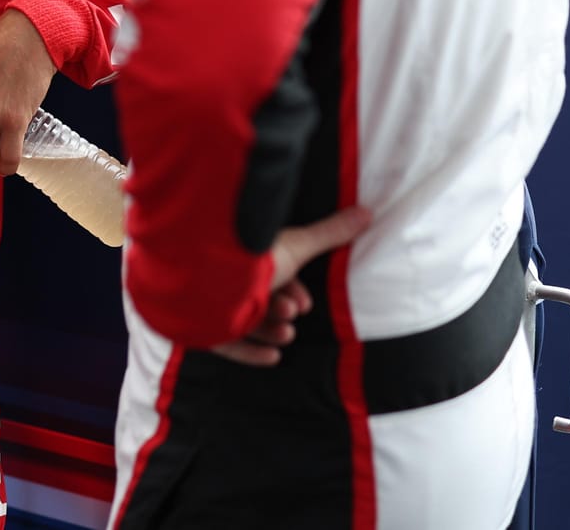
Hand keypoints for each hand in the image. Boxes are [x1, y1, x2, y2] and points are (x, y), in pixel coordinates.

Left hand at [210, 205, 370, 366]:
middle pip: (259, 300)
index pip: (271, 277)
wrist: (202, 279)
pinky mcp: (203, 330)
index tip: (304, 304)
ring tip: (285, 333)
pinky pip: (227, 345)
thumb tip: (367, 212)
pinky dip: (250, 353)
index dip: (291, 291)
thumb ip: (329, 234)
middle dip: (281, 310)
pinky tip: (272, 358)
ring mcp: (212, 306)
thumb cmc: (249, 259)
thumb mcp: (295, 245)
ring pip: (245, 323)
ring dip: (270, 331)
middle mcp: (228, 281)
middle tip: (292, 313)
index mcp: (246, 259)